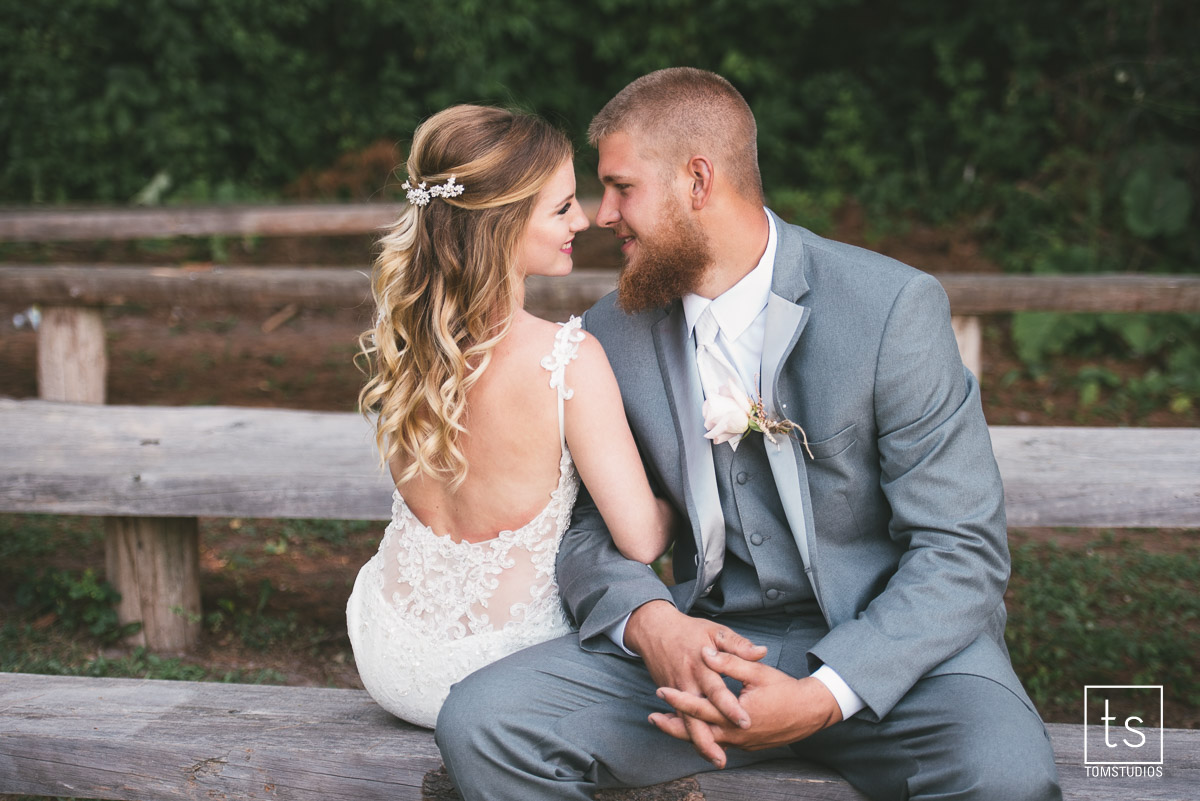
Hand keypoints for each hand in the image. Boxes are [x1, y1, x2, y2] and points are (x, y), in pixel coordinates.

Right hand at [624, 601, 766, 766]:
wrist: (655, 631)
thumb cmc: (690, 631)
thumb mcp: (716, 632)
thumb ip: (738, 645)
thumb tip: (761, 652)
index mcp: (702, 666)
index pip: (717, 691)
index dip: (730, 707)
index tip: (745, 722)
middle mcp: (688, 682)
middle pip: (697, 715)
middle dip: (709, 738)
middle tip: (723, 758)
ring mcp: (677, 691)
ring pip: (687, 723)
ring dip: (700, 743)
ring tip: (717, 760)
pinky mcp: (671, 696)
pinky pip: (681, 720)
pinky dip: (690, 735)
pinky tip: (703, 749)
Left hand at [649, 648, 842, 763]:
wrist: (811, 713)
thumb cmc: (785, 689)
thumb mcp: (757, 671)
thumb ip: (730, 662)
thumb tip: (706, 653)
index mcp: (734, 715)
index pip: (699, 707)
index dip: (678, 699)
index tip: (660, 691)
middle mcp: (734, 734)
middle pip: (696, 732)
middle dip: (672, 726)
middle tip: (652, 717)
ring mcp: (741, 743)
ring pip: (708, 739)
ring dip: (687, 732)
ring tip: (667, 724)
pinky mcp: (747, 744)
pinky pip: (720, 741)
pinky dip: (705, 735)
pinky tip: (696, 728)